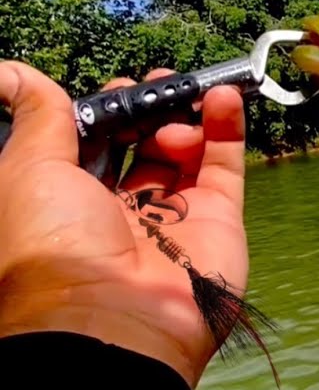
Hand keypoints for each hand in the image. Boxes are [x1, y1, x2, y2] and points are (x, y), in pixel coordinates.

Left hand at [0, 61, 248, 388]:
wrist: (113, 318)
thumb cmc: (54, 245)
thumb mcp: (29, 168)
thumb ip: (39, 116)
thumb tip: (12, 72)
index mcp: (68, 202)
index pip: (93, 143)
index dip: (105, 111)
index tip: (115, 88)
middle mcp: (120, 209)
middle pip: (142, 144)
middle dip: (149, 107)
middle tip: (157, 83)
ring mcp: (174, 214)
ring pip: (186, 150)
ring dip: (185, 113)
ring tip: (184, 92)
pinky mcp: (219, 218)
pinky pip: (225, 165)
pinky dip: (226, 127)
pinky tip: (221, 97)